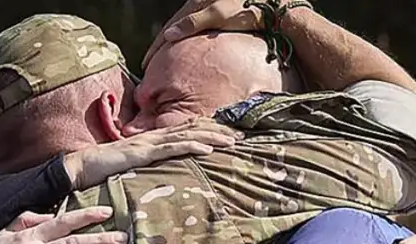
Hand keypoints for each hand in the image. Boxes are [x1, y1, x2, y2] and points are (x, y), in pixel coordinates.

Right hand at [63, 119, 239, 188]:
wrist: (79, 168)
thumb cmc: (101, 172)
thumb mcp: (131, 170)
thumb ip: (147, 169)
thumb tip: (162, 177)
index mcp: (150, 141)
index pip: (183, 132)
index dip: (205, 131)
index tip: (227, 135)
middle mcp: (152, 138)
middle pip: (190, 130)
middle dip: (215, 132)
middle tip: (239, 137)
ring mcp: (147, 144)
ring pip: (185, 137)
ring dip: (210, 137)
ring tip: (231, 141)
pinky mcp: (142, 154)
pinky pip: (171, 149)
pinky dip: (191, 147)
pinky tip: (207, 149)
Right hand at [144, 1, 261, 68]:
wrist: (270, 3)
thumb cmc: (246, 8)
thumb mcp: (218, 15)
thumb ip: (193, 24)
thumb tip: (168, 35)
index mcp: (195, 4)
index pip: (169, 29)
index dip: (156, 48)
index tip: (145, 64)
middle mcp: (198, 6)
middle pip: (173, 30)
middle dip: (160, 48)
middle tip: (147, 66)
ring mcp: (207, 10)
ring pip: (183, 31)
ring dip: (171, 46)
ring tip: (161, 60)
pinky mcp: (216, 15)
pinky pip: (193, 31)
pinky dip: (185, 42)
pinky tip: (184, 51)